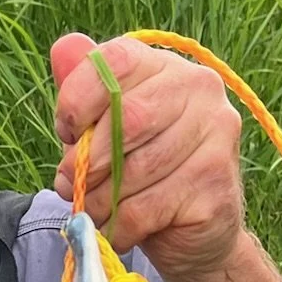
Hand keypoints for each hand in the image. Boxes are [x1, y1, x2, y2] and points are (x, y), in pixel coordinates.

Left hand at [50, 34, 245, 281]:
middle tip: (70, 184)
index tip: (66, 133)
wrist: (195, 233)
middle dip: (86, 160)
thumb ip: (83, 93)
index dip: (76, 100)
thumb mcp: (103, 132)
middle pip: (126, 117)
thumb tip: (64, 47)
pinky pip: (146, 207)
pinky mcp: (215, 183)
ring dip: (98, 200)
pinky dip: (120, 226)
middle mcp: (200, 89)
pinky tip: (120, 229)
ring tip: (93, 211)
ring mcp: (216, 134)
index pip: (115, 62)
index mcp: (166, 67)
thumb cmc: (142, 175)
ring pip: (134, 168)